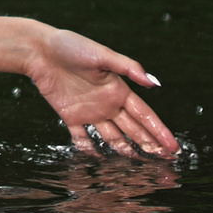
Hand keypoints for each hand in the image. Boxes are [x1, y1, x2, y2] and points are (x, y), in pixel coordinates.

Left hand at [19, 24, 177, 158]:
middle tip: (165, 162)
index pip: (145, 116)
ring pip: (112, 137)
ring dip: (125, 150)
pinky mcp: (70, 116)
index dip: (159, 131)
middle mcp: (107, 103)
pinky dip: (89, 148)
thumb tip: (155, 83)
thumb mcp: (102, 55)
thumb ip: (128, 68)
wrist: (39, 50)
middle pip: (133, 129)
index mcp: (119, 90)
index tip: (173, 147)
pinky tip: (99, 159)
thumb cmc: (72, 47)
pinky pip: (82, 137)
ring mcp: (89, 111)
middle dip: (149, 145)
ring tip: (138, 165)